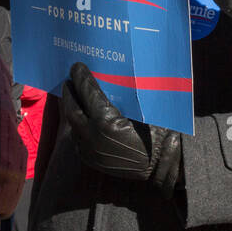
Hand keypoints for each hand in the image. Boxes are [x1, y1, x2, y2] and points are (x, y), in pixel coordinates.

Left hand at [60, 63, 181, 196]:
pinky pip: (79, 139)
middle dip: (70, 93)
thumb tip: (105, 77)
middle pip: (73, 111)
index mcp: (107, 122)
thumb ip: (120, 96)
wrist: (162, 163)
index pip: (88, 94)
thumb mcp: (140, 109)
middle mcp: (94, 138)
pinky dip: (77, 125)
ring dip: (72, 109)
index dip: (81, 79)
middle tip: (69, 79)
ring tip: (73, 96)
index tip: (77, 67)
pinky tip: (80, 116)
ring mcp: (91, 151)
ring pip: (73, 126)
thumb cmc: (157, 132)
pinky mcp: (92, 160)